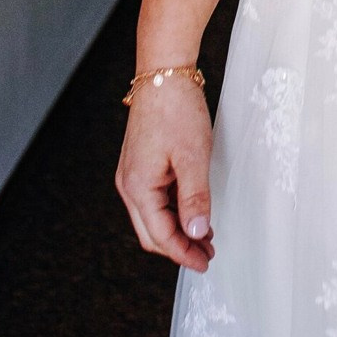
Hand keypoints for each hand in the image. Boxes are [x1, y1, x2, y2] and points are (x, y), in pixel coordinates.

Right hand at [115, 79, 215, 272]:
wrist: (164, 74)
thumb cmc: (176, 109)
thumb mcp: (194, 156)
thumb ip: (195, 198)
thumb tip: (197, 234)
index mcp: (138, 187)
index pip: (160, 236)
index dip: (183, 253)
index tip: (204, 263)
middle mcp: (129, 184)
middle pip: (152, 232)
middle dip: (179, 247)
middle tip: (207, 254)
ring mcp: (133, 173)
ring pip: (153, 216)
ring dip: (178, 229)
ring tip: (205, 236)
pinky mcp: (141, 164)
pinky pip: (155, 198)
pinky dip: (174, 210)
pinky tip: (193, 210)